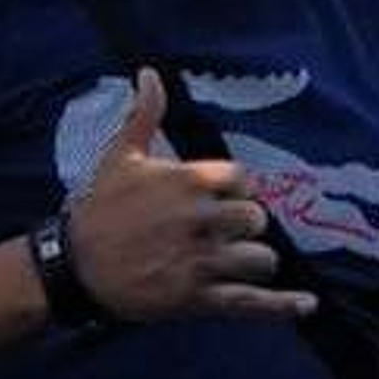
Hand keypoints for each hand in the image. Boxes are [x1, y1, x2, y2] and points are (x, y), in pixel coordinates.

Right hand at [65, 69, 315, 323]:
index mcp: (188, 182)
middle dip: (245, 227)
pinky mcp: (197, 299)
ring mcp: (201, 261)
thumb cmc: (98, 209)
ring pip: (260, 259)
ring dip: (253, 261)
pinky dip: (283, 306)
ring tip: (234, 263)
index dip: (236, 191)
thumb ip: (144, 114)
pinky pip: (252, 302)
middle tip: (223, 234)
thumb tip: (149, 72)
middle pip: (256, 219)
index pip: (242, 180)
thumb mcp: (120, 157)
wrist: (72, 266)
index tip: (221, 200)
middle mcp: (200, 220)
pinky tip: (307, 305)